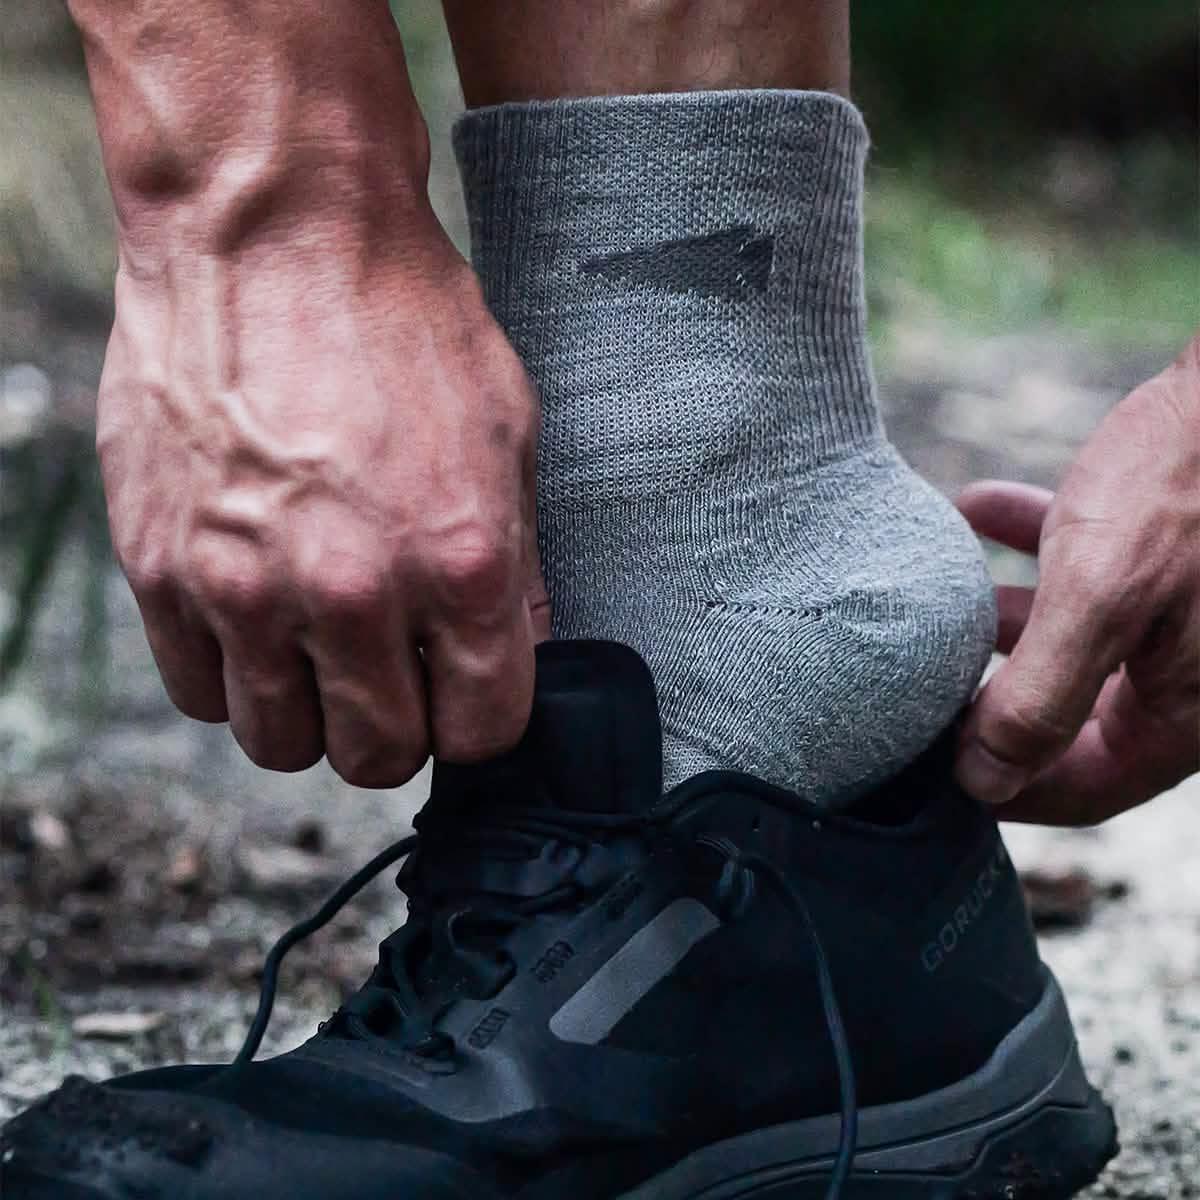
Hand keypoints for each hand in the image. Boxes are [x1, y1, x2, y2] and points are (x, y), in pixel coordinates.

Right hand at [99, 216, 548, 786]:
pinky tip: (258, 622)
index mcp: (459, 563)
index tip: (466, 693)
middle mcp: (352, 592)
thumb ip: (518, 563)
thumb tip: (518, 646)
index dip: (480, 720)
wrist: (274, 230)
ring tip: (322, 653)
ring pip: (282, 743)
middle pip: (380, 754)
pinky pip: (198, 692)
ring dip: (312, 714)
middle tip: (396, 678)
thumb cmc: (402, 319)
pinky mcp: (161, 569)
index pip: (482, 729)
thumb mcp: (507, 433)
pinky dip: (234, 677)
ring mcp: (244, 587)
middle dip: (400, 729)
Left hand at [954, 338, 1199, 824]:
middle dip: (993, 701)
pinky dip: (1031, 548)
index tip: (928, 767)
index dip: (1002, 790)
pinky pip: (1086, 576)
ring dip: (1003, 621)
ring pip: (1069, 647)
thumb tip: (985, 783)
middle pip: (1070, 723)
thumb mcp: (1099, 596)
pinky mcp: (1165, 561)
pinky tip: (973, 505)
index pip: (1082, 790)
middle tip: (921, 688)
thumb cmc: (1185, 483)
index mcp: (1185, 714)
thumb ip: (1041, 696)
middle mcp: (1187, 678)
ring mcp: (1179, 620)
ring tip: (940, 600)